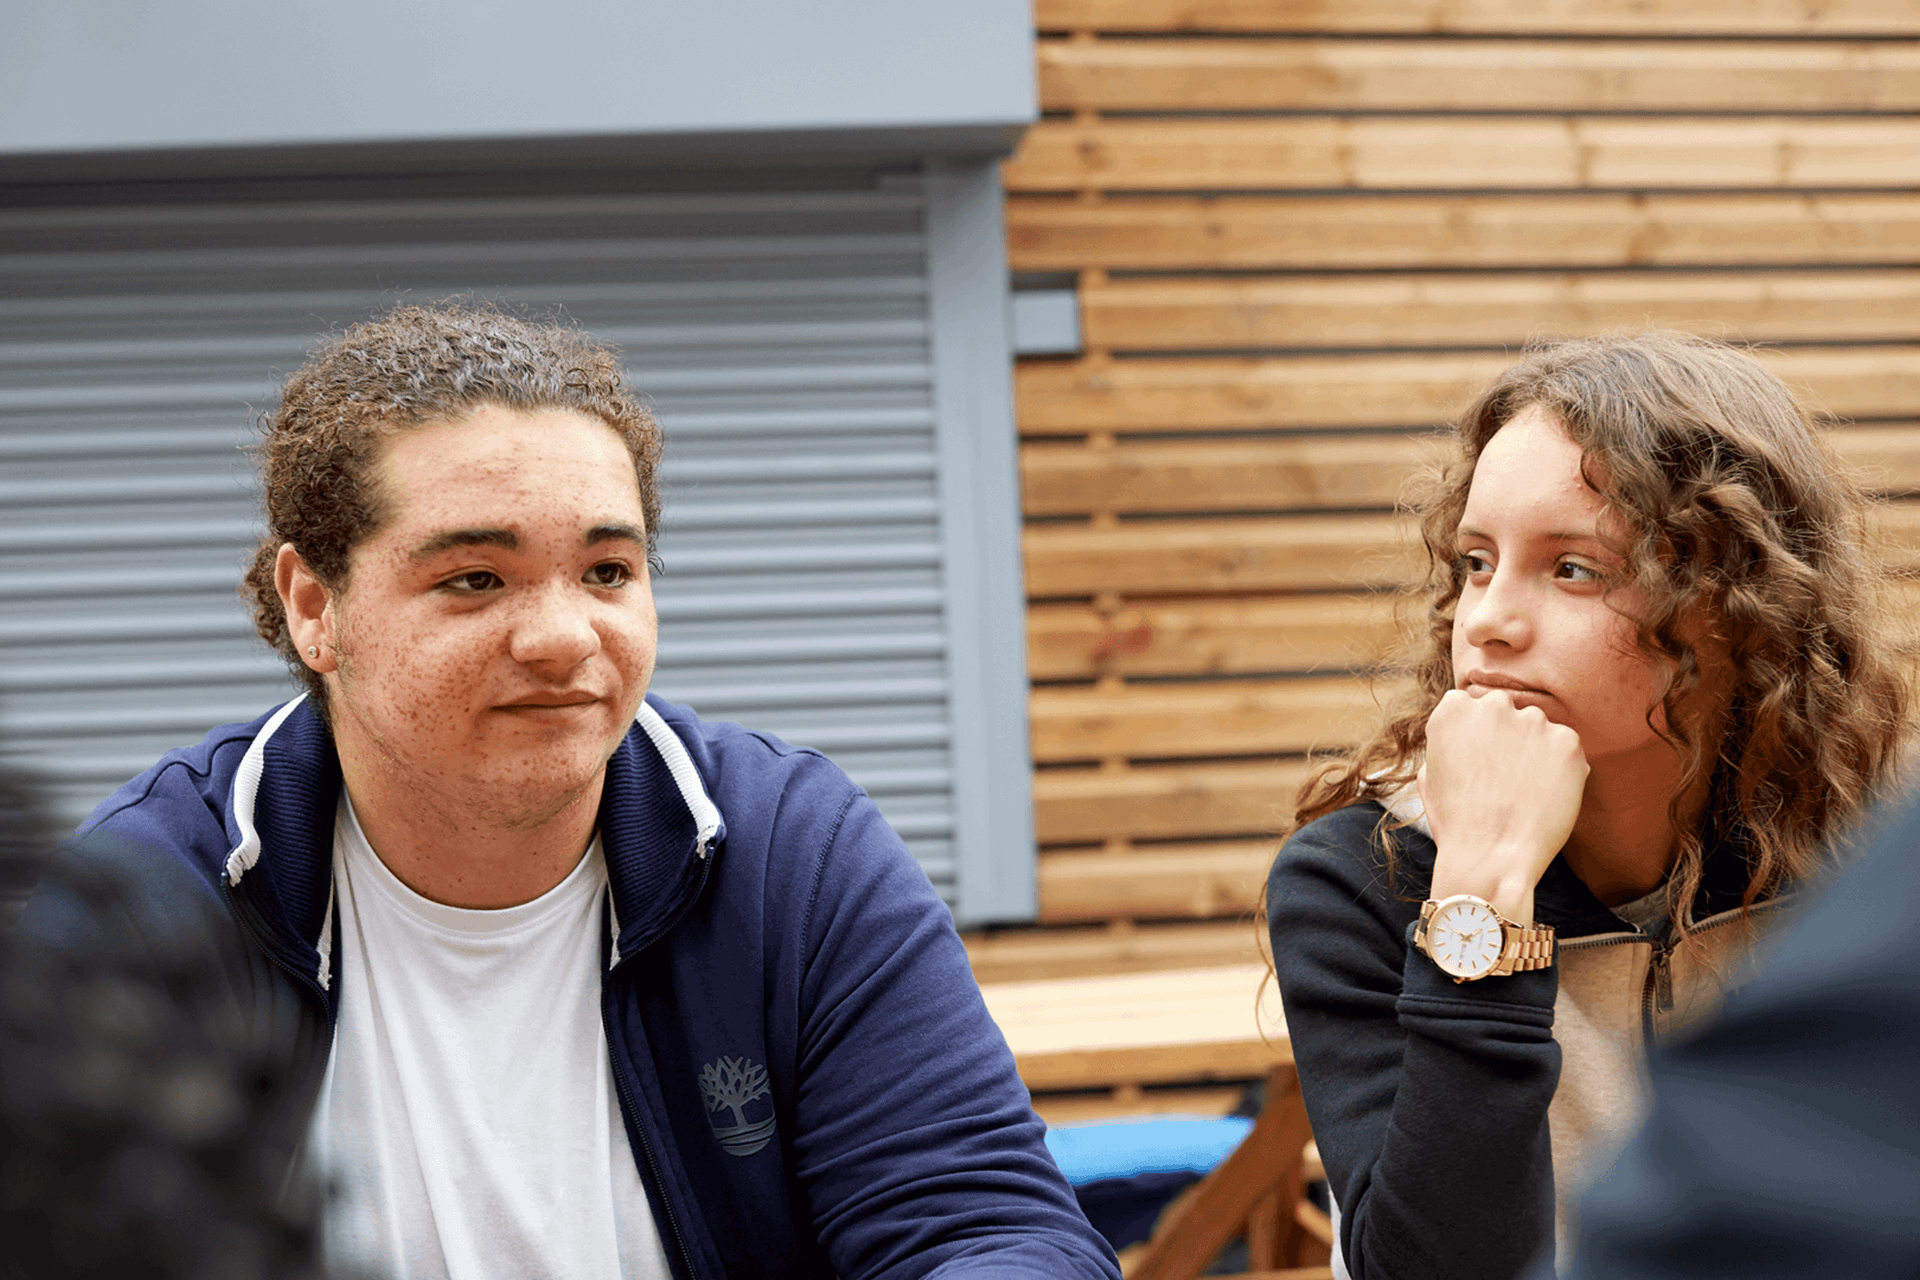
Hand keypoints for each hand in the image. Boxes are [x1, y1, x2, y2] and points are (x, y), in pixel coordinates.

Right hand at [1417, 687, 1588, 923]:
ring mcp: (1533, 721)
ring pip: (1538, 729)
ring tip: (1525, 791)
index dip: (1475, 735)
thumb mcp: (1430, 775)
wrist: (1492, 856)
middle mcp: (1493, 705)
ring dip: (1534, 751)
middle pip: (1506, 711)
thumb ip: (1448, 743)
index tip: (1480, 760)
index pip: (1470, 706)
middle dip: (1506, 736)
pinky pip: (1567, 748)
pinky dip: (1561, 768)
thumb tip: (1465, 736)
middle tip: (1505, 776)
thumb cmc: (1456, 823)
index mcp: (1454, 710)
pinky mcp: (1567, 741)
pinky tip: (1544, 796)